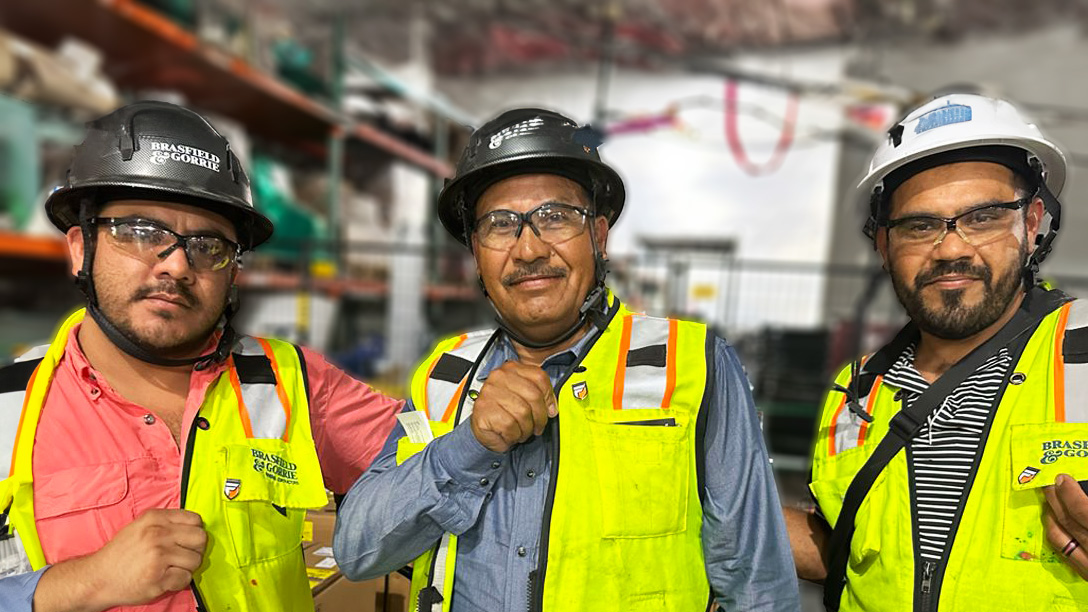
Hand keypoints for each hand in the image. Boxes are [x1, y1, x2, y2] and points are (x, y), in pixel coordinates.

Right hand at [87, 508, 207, 606]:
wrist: (97, 578)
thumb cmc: (122, 553)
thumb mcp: (141, 526)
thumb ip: (166, 523)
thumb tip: (197, 526)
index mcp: (155, 518)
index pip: (196, 520)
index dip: (194, 532)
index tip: (186, 541)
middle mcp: (157, 534)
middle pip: (201, 539)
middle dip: (195, 549)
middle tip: (182, 557)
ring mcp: (158, 556)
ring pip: (196, 560)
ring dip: (187, 568)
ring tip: (170, 569)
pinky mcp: (158, 578)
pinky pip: (186, 578)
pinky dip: (179, 582)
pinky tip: (165, 579)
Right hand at [470, 361, 555, 452]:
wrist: (481, 428)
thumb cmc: (503, 412)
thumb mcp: (523, 398)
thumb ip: (539, 395)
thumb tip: (552, 408)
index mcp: (512, 369)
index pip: (539, 377)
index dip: (549, 396)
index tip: (550, 410)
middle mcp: (500, 377)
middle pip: (534, 396)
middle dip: (540, 417)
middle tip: (537, 427)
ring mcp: (490, 392)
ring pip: (523, 413)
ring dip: (525, 429)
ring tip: (521, 432)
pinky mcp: (484, 409)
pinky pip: (510, 425)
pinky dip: (513, 435)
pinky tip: (509, 434)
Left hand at [1044, 474, 1087, 579]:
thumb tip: (1073, 486)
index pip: (1082, 512)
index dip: (1069, 494)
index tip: (1061, 478)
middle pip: (1067, 523)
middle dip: (1054, 500)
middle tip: (1048, 483)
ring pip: (1060, 541)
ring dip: (1051, 518)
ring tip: (1050, 502)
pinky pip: (1065, 556)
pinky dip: (1057, 537)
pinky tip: (1056, 525)